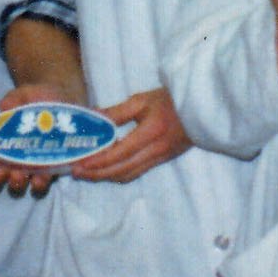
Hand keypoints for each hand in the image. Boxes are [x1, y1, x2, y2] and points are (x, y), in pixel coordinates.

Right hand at [0, 82, 80, 196]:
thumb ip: (14, 97)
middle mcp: (10, 159)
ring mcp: (29, 167)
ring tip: (21, 176)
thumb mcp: (26, 93)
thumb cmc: (39, 98)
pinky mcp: (49, 170)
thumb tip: (4, 105)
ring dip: (16, 183)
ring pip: (17, 184)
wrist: (67, 101)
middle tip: (0, 170)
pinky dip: (41, 182)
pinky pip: (43, 182)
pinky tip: (44, 176)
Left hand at [69, 88, 190, 182]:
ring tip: (87, 173)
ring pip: (128, 175)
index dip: (97, 161)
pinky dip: (119, 174)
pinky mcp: (162, 161)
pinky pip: (136, 172)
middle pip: (121, 170)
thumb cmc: (170, 100)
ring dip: (106, 177)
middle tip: (76, 172)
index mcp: (150, 133)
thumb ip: (115, 112)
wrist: (201, 107)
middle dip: (96, 174)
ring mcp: (160, 158)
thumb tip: (91, 117)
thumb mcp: (142, 100)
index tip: (79, 163)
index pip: (118, 153)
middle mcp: (155, 150)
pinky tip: (107, 170)